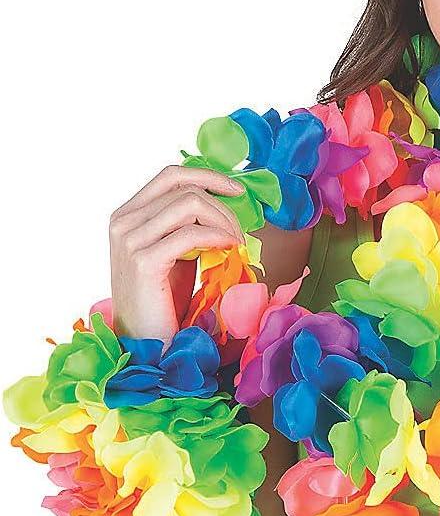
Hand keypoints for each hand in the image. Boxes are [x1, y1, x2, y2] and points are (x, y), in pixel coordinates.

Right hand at [108, 165, 246, 342]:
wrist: (146, 341)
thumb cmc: (163, 300)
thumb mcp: (176, 253)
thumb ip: (188, 226)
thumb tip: (224, 204)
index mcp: (128, 214)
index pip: (171, 175)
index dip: (208, 176)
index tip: (238, 191)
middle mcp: (123, 221)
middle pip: (186, 189)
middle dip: (223, 208)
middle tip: (240, 235)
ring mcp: (129, 240)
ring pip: (190, 204)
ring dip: (224, 222)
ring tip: (236, 245)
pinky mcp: (144, 261)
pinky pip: (191, 234)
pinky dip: (218, 238)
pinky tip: (229, 251)